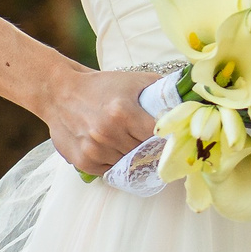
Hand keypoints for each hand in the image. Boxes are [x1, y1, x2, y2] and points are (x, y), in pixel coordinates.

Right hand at [42, 68, 165, 173]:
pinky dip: (114, 162)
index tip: (172, 136)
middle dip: (150, 147)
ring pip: (129, 163)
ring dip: (131, 156)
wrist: (59, 92)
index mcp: (122, 112)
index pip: (158, 135)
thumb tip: (191, 102)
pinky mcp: (83, 161)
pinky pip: (110, 171)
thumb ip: (163, 92)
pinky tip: (111, 147)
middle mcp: (107, 133)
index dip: (167, 137)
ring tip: (127, 140)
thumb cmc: (101, 85)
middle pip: (145, 151)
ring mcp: (94, 150)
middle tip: (150, 140)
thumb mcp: (134, 81)